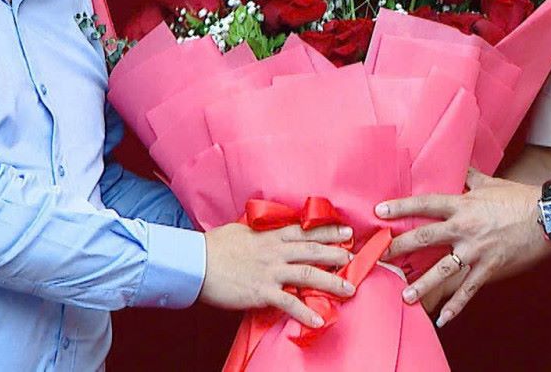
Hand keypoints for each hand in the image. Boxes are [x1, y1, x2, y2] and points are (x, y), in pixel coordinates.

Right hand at [199, 222, 355, 326]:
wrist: (195, 262)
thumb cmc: (214, 246)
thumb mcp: (240, 231)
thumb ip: (259, 232)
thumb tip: (266, 230)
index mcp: (270, 236)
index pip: (305, 231)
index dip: (327, 231)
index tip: (346, 231)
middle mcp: (275, 252)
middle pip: (313, 251)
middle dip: (337, 253)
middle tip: (355, 257)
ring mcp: (270, 272)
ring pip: (308, 274)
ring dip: (332, 282)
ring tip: (349, 289)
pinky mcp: (262, 292)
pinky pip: (289, 303)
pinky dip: (305, 313)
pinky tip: (319, 320)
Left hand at [375, 168, 550, 325]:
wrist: (549, 216)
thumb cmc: (520, 198)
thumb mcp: (491, 183)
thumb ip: (470, 177)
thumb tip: (458, 166)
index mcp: (464, 205)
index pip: (425, 204)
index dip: (401, 207)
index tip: (379, 212)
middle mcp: (465, 228)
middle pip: (425, 237)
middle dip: (400, 246)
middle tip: (381, 254)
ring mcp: (477, 250)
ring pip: (443, 269)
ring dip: (422, 284)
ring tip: (405, 296)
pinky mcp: (490, 267)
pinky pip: (469, 289)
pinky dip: (456, 305)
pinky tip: (444, 319)